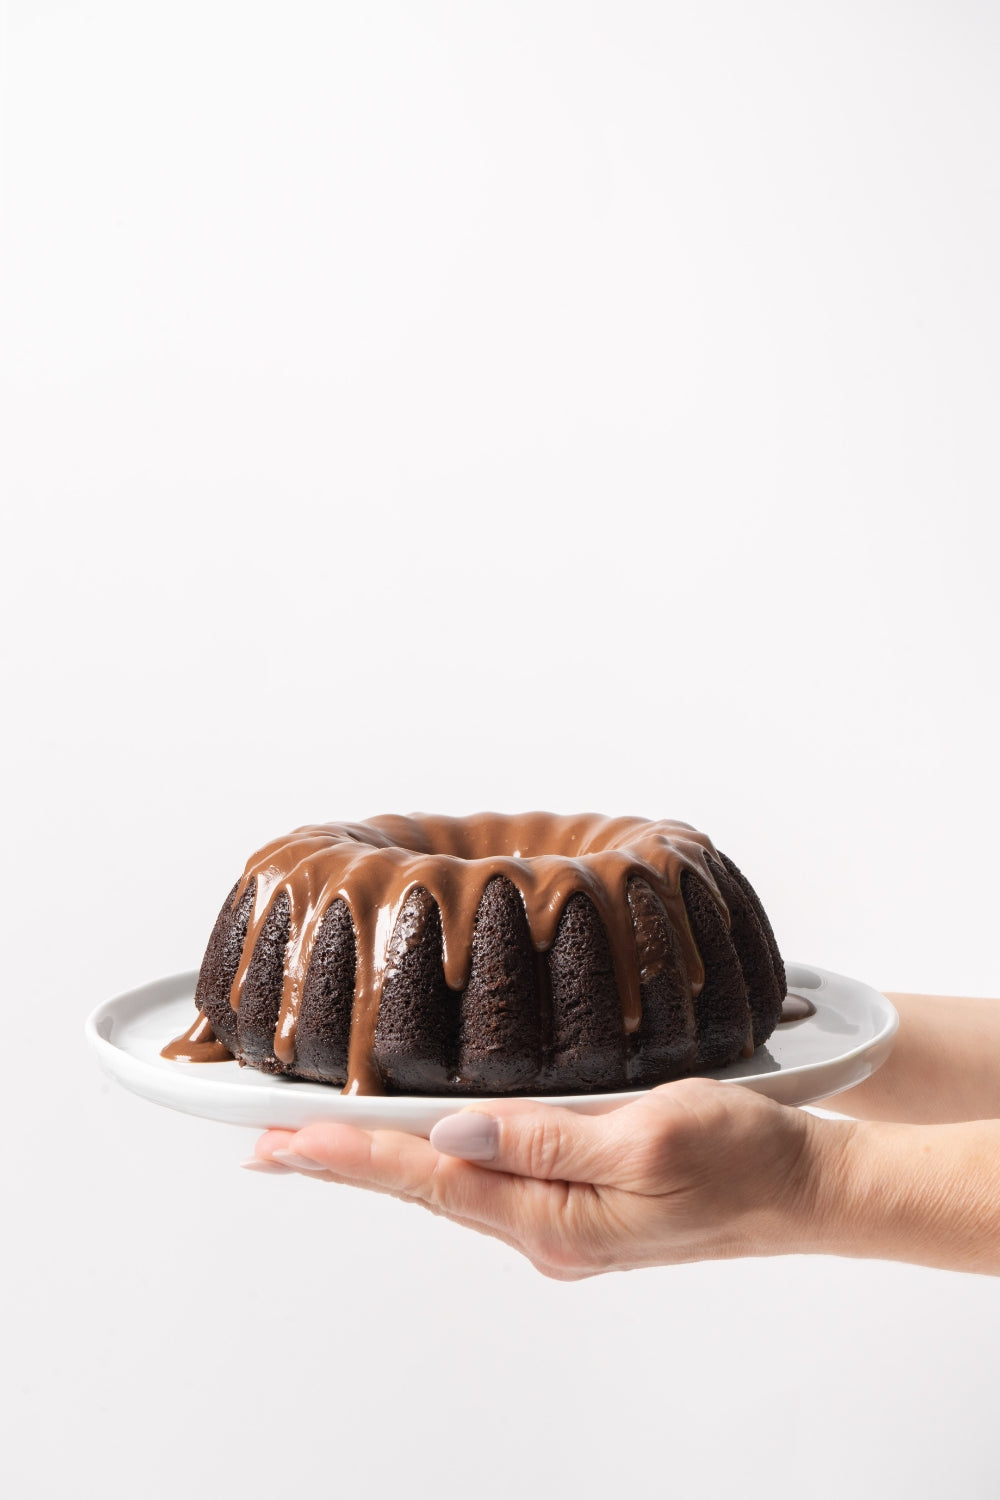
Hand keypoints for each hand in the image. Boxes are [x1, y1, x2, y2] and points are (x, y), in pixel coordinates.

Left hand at [247, 1078, 831, 1278]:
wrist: (806, 1188)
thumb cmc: (743, 1155)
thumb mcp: (652, 1136)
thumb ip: (551, 1138)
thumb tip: (457, 1132)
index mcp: (557, 1218)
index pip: (433, 1179)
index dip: (354, 1157)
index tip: (284, 1141)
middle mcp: (547, 1228)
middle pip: (427, 1188)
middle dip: (344, 1166)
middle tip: (264, 1145)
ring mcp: (562, 1221)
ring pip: (452, 1184)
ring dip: (382, 1162)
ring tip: (318, 1144)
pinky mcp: (579, 1201)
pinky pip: (489, 1179)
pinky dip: (436, 1159)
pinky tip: (418, 1146)